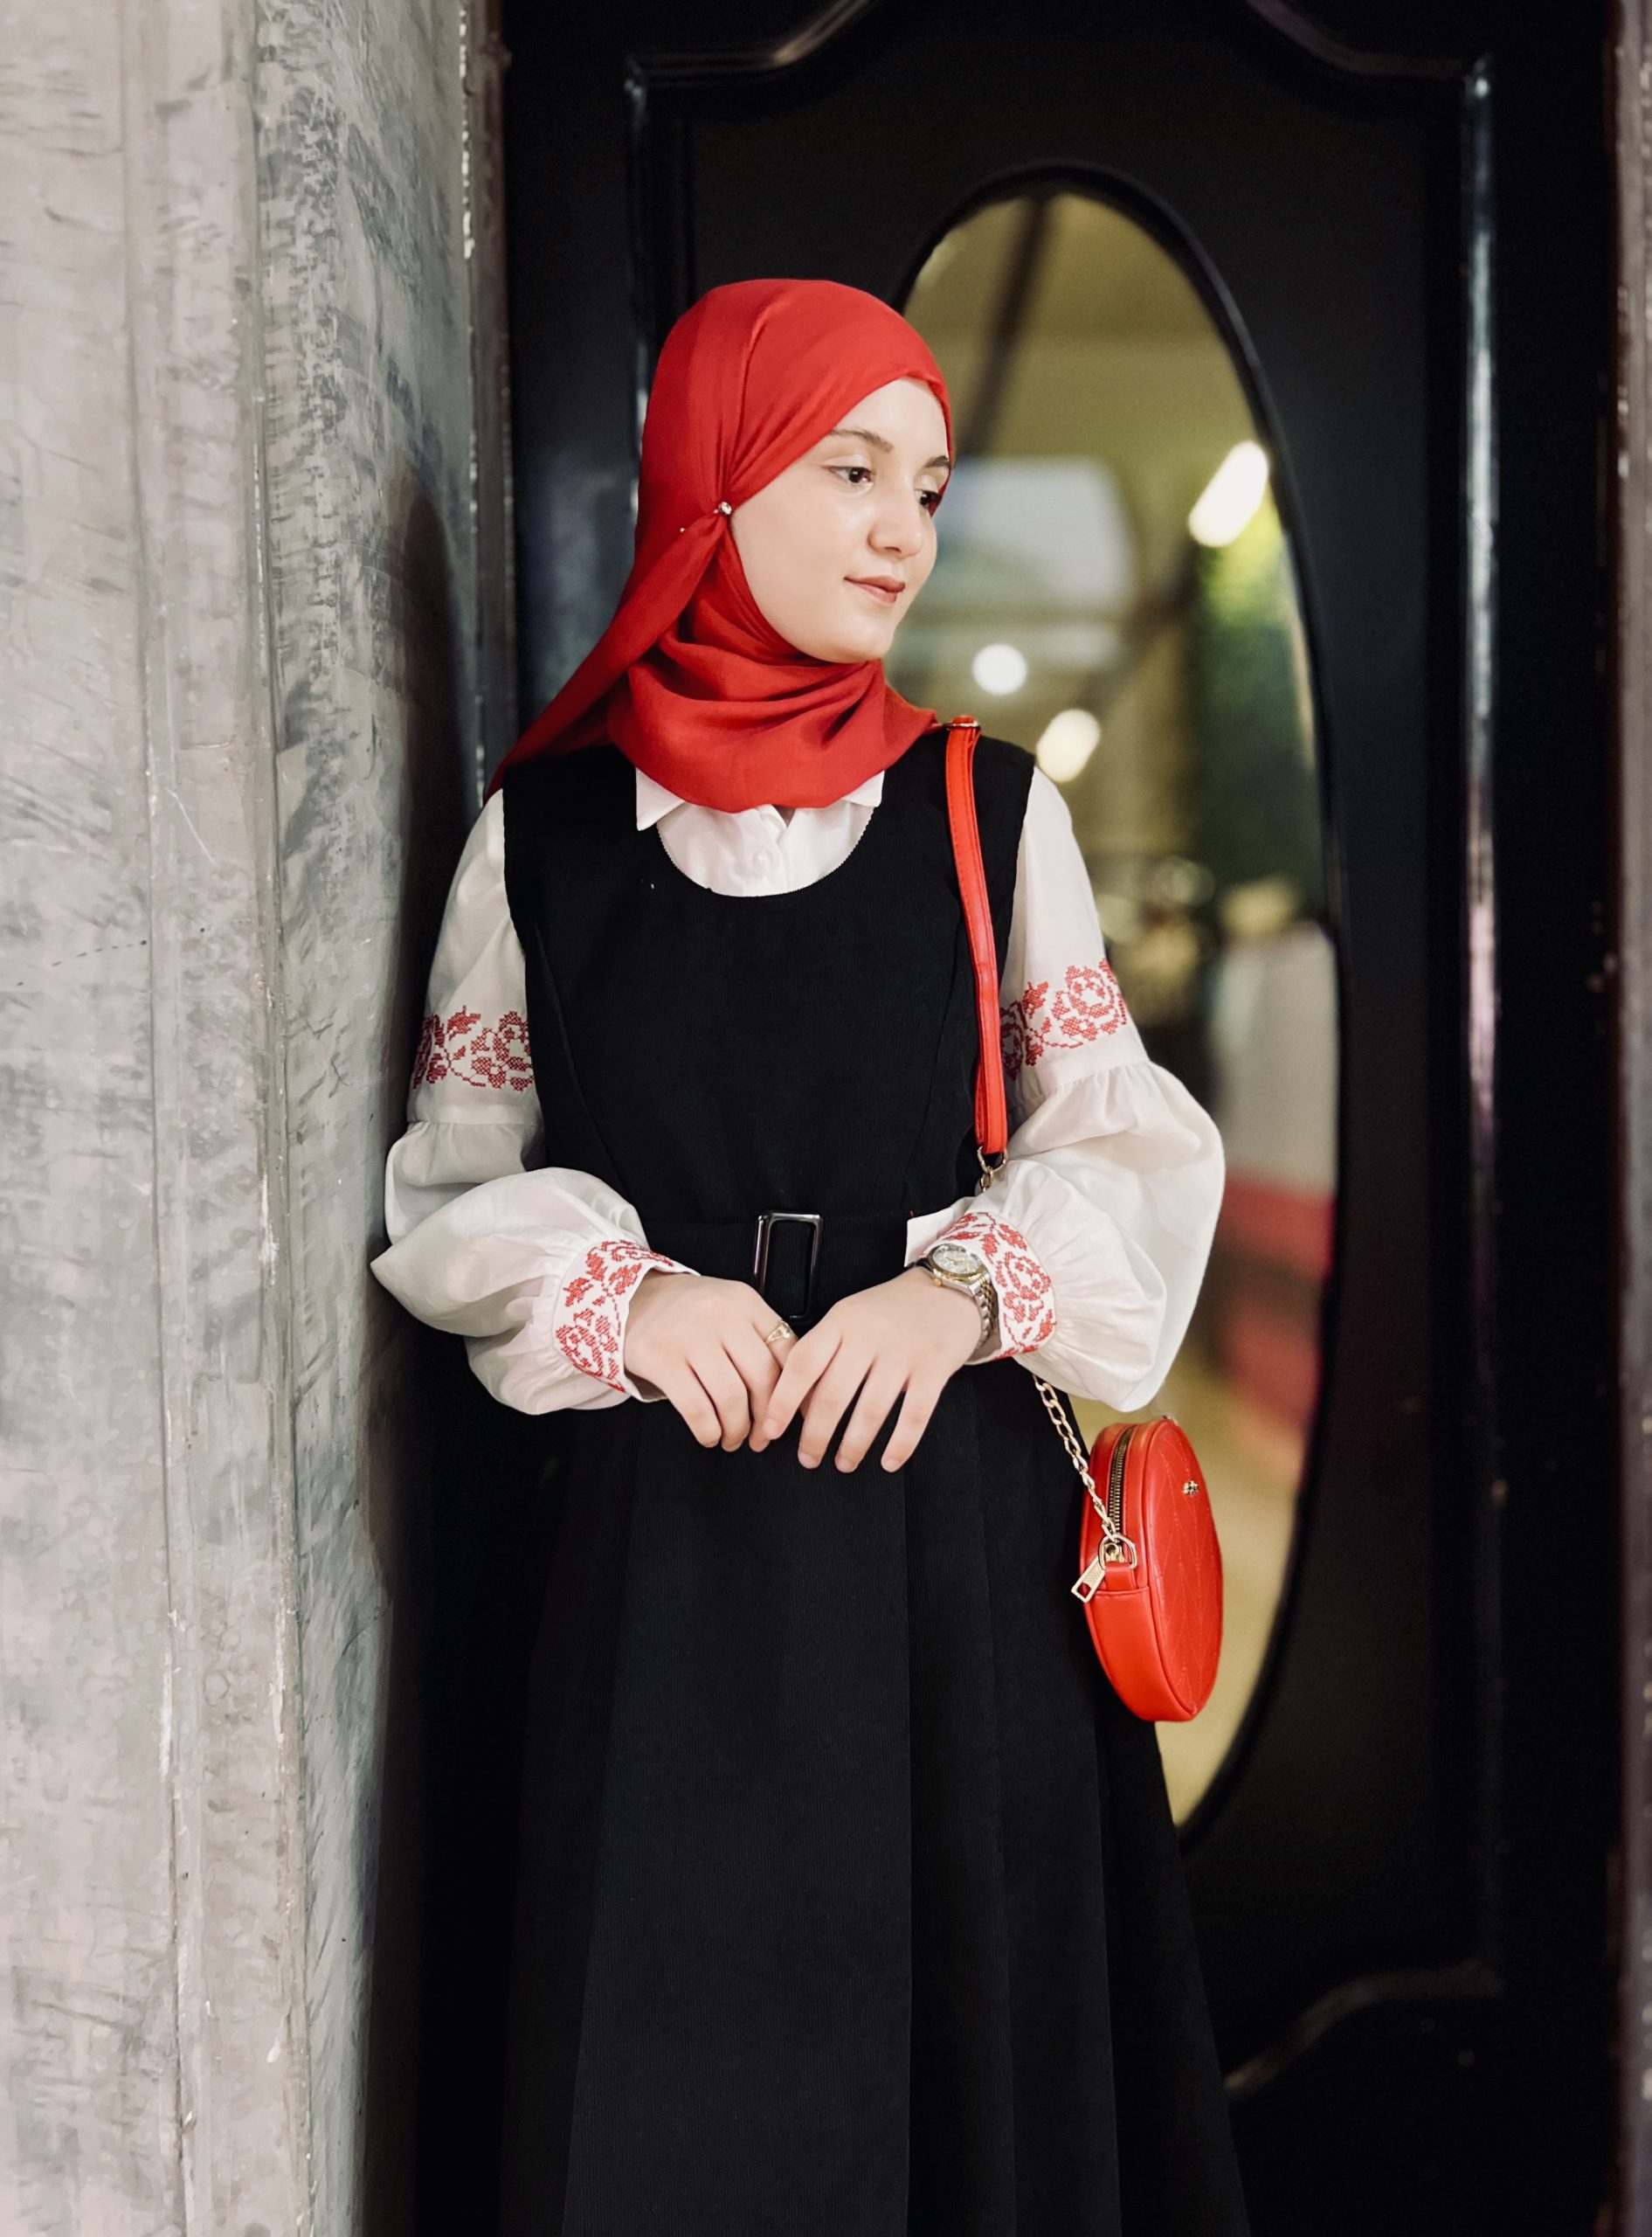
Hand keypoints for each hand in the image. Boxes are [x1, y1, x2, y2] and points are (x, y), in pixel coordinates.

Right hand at [621, 1270, 795, 1448]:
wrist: (631, 1300)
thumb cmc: (687, 1311)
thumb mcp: (729, 1308)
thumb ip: (759, 1338)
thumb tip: (794, 1390)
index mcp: (744, 1301)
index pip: (786, 1350)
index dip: (795, 1390)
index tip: (791, 1414)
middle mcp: (719, 1314)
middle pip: (761, 1378)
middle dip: (766, 1418)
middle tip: (762, 1436)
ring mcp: (689, 1336)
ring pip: (730, 1397)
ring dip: (736, 1430)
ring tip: (733, 1438)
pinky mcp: (661, 1359)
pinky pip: (696, 1408)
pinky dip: (708, 1431)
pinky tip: (709, 1434)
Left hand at [747, 1266, 982, 1472]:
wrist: (947, 1290)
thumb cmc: (891, 1309)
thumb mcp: (850, 1316)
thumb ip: (824, 1350)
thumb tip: (795, 1403)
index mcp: (842, 1321)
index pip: (803, 1363)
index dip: (783, 1400)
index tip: (771, 1429)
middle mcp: (870, 1335)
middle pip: (833, 1394)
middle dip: (816, 1435)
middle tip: (808, 1458)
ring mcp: (904, 1352)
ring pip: (871, 1410)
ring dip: (853, 1445)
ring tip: (844, 1462)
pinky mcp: (935, 1368)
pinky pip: (914, 1415)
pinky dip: (900, 1445)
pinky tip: (889, 1461)